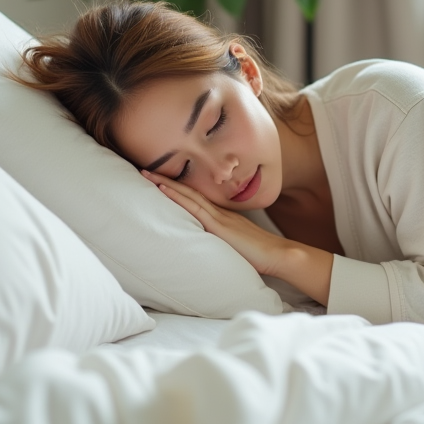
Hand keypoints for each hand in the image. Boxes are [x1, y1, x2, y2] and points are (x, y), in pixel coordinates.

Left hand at [142, 170, 286, 274]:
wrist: (278, 254)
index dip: (177, 188)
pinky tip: (164, 189)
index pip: (195, 199)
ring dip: (166, 184)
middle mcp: (219, 212)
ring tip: (148, 174)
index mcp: (222, 217)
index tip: (159, 180)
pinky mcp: (219, 226)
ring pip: (188, 195)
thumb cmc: (260, 255)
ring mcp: (219, 217)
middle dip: (166, 180)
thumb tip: (208, 248)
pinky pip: (194, 207)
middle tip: (144, 169)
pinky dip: (178, 197)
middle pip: (188, 192)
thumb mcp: (236, 245)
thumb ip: (223, 242)